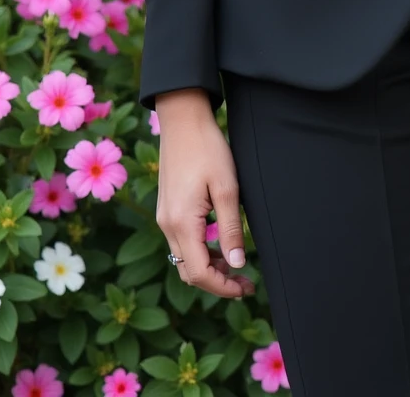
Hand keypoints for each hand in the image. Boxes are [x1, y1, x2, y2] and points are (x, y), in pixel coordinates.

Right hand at [154, 89, 255, 298]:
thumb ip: (230, 229)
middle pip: (188, 271)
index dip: (222, 287)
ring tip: (237, 265)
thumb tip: (236, 265)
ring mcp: (163, 217)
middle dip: (217, 282)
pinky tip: (220, 244)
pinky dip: (201, 251)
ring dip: (209, 267)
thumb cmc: (208, 149)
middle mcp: (166, 225)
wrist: (182, 119)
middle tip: (246, 282)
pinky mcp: (166, 209)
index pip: (198, 273)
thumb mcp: (227, 188)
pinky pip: (181, 242)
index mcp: (181, 223)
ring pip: (184, 258)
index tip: (245, 289)